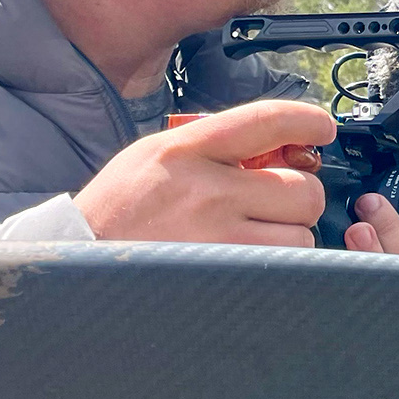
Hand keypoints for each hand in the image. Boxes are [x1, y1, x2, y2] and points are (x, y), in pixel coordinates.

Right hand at [75, 100, 334, 246]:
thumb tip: (282, 145)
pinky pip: (281, 271)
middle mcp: (205, 190)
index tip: (323, 129)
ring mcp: (216, 239)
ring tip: (249, 237)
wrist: (75, 258)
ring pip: (300, 237)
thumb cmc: (121, 208)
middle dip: (300, 198)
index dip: (309, 120)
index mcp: (186, 149)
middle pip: (303, 189)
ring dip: (287, 239)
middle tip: (275, 205)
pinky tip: (247, 261)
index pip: (268, 120)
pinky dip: (277, 268)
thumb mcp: (156, 155)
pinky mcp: (223, 279)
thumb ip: (216, 146)